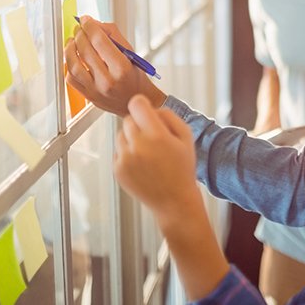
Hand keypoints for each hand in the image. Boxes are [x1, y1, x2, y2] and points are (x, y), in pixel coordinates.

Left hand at [64, 16, 166, 115]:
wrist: (134, 100)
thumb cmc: (134, 77)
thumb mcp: (131, 53)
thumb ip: (113, 35)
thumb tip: (94, 24)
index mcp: (122, 68)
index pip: (100, 41)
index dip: (90, 26)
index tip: (86, 20)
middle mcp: (108, 81)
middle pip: (85, 51)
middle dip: (80, 35)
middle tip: (79, 29)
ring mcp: (96, 91)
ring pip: (74, 66)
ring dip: (69, 49)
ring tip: (72, 41)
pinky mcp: (88, 96)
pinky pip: (71, 79)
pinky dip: (69, 66)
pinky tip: (73, 58)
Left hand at [113, 95, 198, 220]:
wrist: (174, 201)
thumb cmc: (182, 169)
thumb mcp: (186, 137)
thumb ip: (169, 116)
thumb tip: (151, 108)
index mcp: (156, 135)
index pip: (136, 104)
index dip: (141, 104)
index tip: (145, 109)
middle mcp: (138, 146)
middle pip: (128, 119)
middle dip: (139, 124)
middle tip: (152, 137)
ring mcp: (125, 159)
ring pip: (121, 135)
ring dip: (131, 139)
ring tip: (148, 153)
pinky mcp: (118, 170)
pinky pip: (118, 151)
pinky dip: (127, 154)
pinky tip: (142, 164)